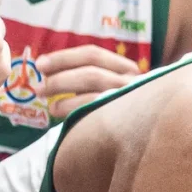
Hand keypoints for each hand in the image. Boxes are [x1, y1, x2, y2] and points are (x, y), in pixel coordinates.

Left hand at [32, 43, 146, 117]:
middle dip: (60, 73)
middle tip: (38, 85)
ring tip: (47, 101)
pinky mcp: (127, 115)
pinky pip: (96, 106)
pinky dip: (73, 107)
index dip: (64, 57)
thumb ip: (91, 83)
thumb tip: (51, 75)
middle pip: (91, 67)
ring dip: (63, 87)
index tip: (40, 64)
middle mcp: (132, 79)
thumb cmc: (127, 115)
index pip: (93, 54)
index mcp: (127, 69)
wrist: (153, 137)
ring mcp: (132, 95)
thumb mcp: (114, 92)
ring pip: (94, 81)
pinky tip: (58, 113)